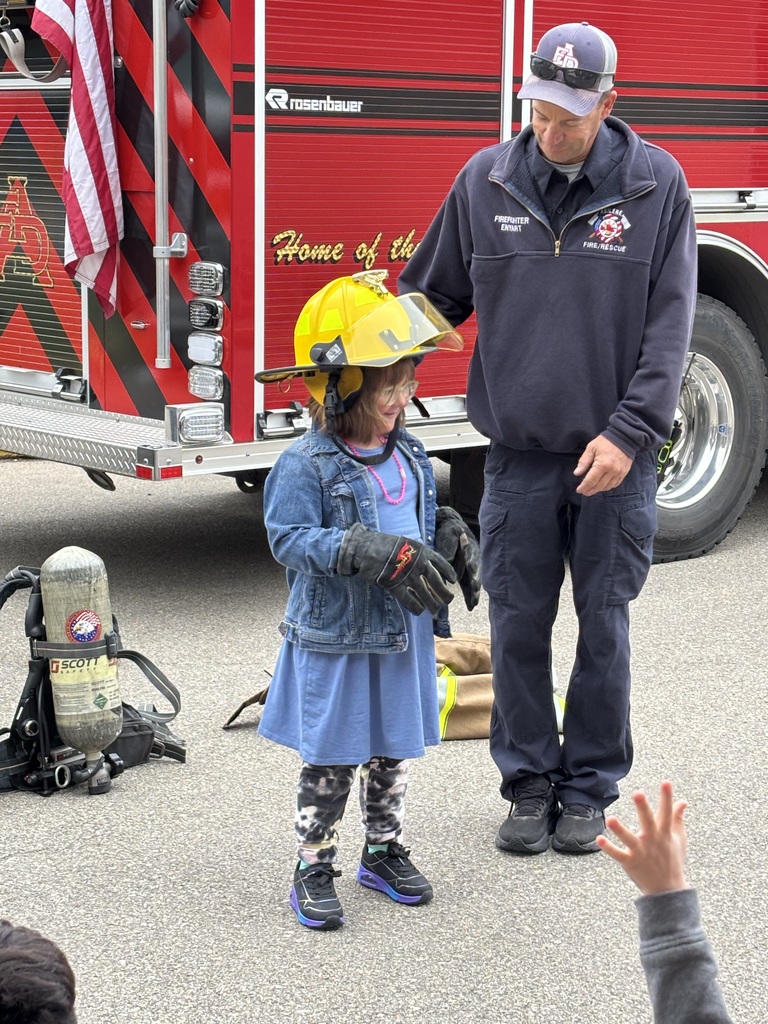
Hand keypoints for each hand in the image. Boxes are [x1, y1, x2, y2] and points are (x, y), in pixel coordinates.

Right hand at [338, 522, 455, 615]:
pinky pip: (410, 601)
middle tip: (447, 601)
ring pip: (426, 595)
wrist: (365, 547)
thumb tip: (423, 565)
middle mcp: (418, 565)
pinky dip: (416, 607)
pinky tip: (419, 611)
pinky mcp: (396, 586)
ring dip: (432, 604)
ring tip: (435, 610)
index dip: (448, 573)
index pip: (441, 563)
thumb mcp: (405, 543)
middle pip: (437, 583)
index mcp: (422, 552)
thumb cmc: (383, 543)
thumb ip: (415, 554)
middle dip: (444, 594)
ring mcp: (408, 577)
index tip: (452, 580)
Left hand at [434, 507, 481, 609]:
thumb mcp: (448, 536)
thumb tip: (448, 562)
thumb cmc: (449, 533)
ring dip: (474, 592)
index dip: (471, 561)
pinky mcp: (466, 578)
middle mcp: (473, 560)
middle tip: (474, 588)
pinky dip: (470, 597)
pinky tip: (471, 607)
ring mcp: (470, 570)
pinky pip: (469, 588)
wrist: (450, 531)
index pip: (471, 555)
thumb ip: (449, 549)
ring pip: (474, 582)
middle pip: (476, 571)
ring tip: (474, 602)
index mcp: (470, 547)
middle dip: (475, 580)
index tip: (470, 567)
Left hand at [574, 436, 631, 495]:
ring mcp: (619, 472)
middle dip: (590, 490)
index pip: (591, 480)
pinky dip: (608, 487)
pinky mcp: (624, 472)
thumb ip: (584, 461)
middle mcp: (611, 471)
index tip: (579, 490)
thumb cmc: (605, 441)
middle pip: (599, 486)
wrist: (624, 437)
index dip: (584, 487)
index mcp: (602, 464)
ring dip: (599, 490)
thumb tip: (577, 473)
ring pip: (607, 487)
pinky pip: (615, 484)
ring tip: (592, 490)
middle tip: (584, 492)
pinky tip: (603, 486)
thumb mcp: (591, 448)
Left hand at [596, 781, 688, 895]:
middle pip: (648, 822)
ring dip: (620, 830)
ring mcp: (641, 852)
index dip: (667, 797)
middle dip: (643, 808)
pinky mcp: (630, 862)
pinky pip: (618, 854)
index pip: (666, 812)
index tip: (666, 782)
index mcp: (665, 834)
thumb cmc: (673, 861)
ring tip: (610, 819)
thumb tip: (683, 801)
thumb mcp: (679, 839)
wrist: (668, 890)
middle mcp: (653, 841)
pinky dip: (609, 848)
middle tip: (638, 793)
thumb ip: (678, 819)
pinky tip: (599, 839)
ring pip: (629, 839)